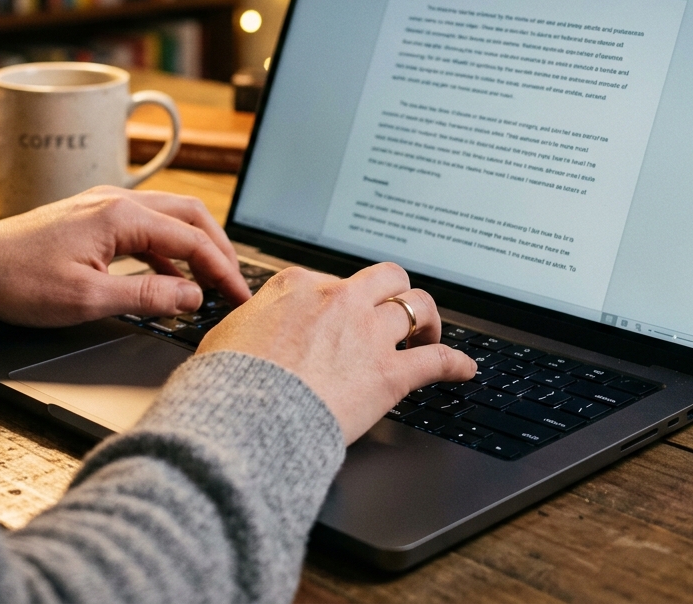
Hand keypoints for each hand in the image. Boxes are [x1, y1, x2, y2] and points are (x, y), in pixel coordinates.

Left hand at [0, 186, 251, 326]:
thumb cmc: (21, 282)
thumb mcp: (88, 299)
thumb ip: (148, 295)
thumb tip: (192, 296)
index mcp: (119, 216)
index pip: (191, 239)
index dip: (222, 269)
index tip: (239, 295)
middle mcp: (116, 200)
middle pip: (190, 215)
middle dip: (218, 249)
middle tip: (235, 283)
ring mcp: (105, 204)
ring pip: (170, 216)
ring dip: (196, 245)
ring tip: (211, 280)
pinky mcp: (94, 216)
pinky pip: (147, 225)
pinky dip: (169, 248)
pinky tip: (172, 276)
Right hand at [196, 262, 476, 443]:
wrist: (247, 415)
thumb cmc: (229, 380)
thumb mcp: (228, 332)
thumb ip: (253, 321)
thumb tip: (251, 327)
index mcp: (299, 285)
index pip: (332, 279)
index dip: (341, 298)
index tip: (343, 312)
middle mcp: (340, 299)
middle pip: (386, 277)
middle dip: (394, 291)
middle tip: (395, 310)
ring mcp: (368, 333)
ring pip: (417, 307)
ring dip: (427, 319)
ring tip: (428, 334)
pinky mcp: (390, 372)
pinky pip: (437, 360)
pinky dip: (455, 363)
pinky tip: (463, 369)